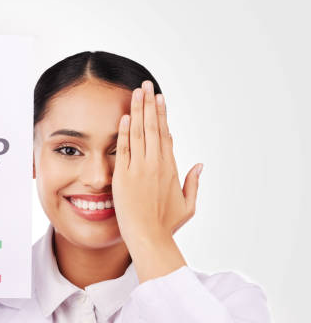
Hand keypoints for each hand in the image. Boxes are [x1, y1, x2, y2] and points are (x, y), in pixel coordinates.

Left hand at [112, 80, 202, 247]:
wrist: (148, 238)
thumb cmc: (166, 225)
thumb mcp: (187, 205)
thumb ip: (193, 183)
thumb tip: (200, 165)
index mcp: (171, 169)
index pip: (165, 135)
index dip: (162, 115)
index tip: (159, 99)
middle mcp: (156, 165)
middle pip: (153, 127)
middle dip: (149, 104)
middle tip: (146, 85)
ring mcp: (139, 169)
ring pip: (139, 133)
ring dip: (137, 110)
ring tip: (135, 92)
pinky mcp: (123, 176)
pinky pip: (123, 149)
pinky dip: (124, 132)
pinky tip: (124, 116)